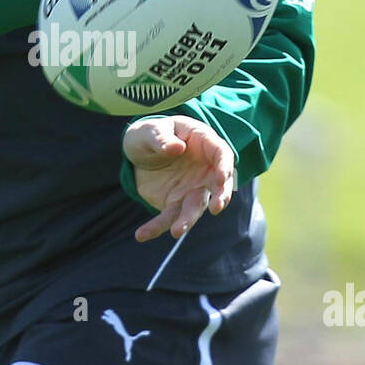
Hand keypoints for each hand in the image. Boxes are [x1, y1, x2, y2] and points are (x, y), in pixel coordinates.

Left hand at [123, 115, 234, 240]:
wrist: (139, 150)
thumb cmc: (151, 133)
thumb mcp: (151, 130)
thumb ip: (162, 137)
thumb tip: (177, 147)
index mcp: (204, 144)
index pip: (222, 154)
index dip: (224, 167)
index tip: (221, 179)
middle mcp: (204, 170)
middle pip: (217, 186)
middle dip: (220, 197)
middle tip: (216, 208)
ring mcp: (192, 189)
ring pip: (194, 207)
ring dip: (187, 220)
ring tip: (176, 231)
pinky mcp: (175, 204)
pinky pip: (169, 218)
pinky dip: (156, 227)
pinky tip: (142, 234)